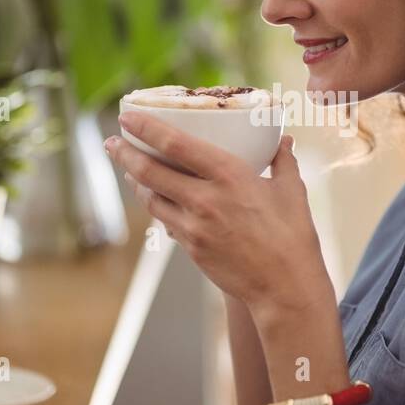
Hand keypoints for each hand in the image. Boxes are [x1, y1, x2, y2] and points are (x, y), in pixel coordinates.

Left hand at [104, 111, 333, 317]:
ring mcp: (194, 226)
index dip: (147, 129)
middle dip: (125, 154)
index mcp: (230, 176)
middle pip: (150, 172)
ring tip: (128, 169)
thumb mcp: (292, 191)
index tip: (129, 117)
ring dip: (135, 182)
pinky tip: (155, 200)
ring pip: (152, 199)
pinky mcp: (191, 248)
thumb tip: (284, 140)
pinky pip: (166, 222)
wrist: (285, 287)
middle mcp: (205, 199)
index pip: (176, 145)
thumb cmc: (293, 237)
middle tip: (111, 142)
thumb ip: (283, 161)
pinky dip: (157, 207)